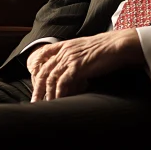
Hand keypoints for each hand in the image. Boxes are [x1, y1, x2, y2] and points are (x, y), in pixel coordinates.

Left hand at [27, 29, 143, 102]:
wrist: (117, 45)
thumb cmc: (106, 48)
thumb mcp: (86, 48)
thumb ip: (76, 57)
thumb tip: (74, 72)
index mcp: (66, 45)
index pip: (43, 54)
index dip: (36, 66)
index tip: (33, 79)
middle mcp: (64, 51)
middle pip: (44, 70)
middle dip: (37, 87)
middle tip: (35, 100)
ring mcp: (70, 59)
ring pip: (50, 78)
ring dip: (46, 93)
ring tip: (45, 104)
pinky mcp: (77, 67)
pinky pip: (62, 82)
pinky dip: (59, 93)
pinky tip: (58, 100)